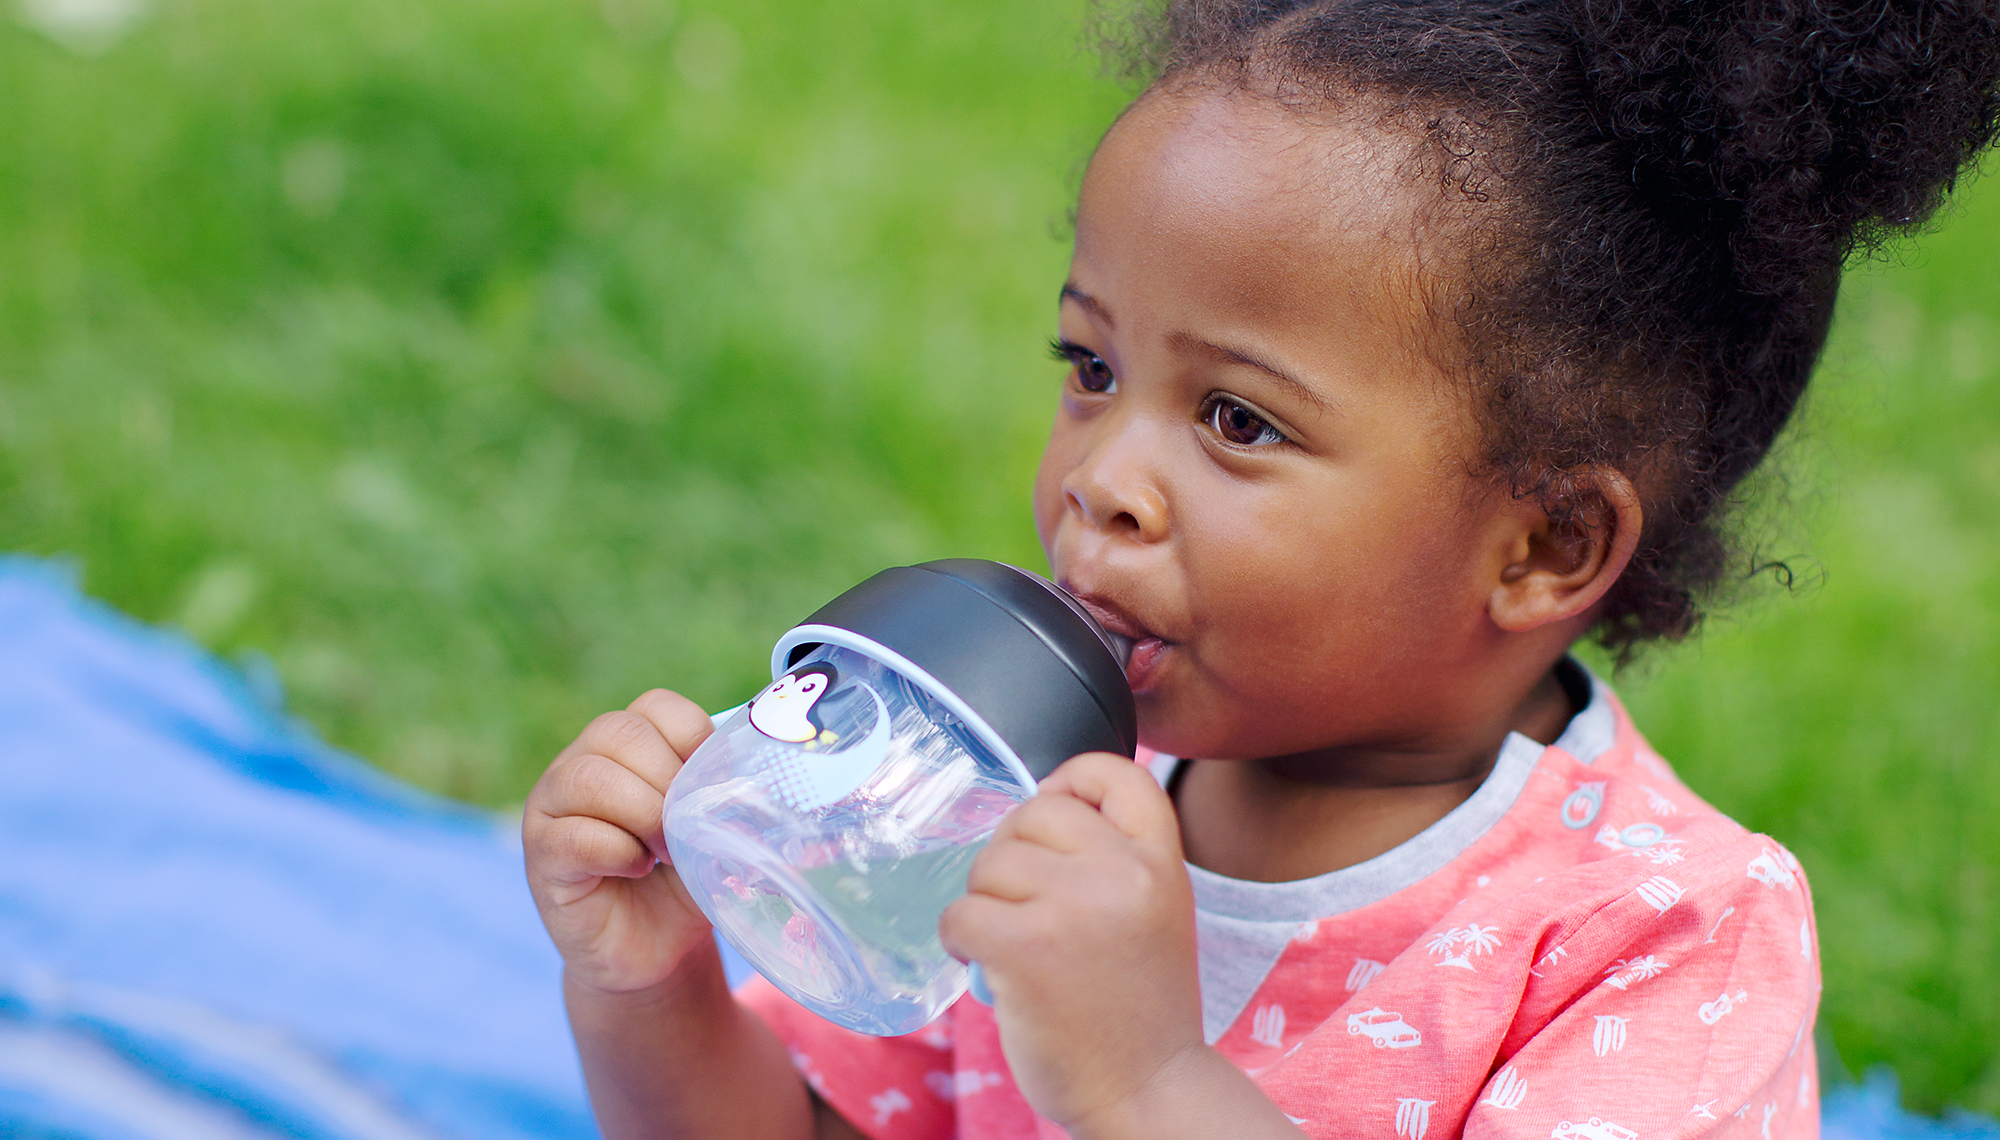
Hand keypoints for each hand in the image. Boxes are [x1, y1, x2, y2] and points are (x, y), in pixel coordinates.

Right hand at [524, 689, 717, 995]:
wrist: (658, 950)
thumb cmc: (686, 879)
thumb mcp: (713, 827)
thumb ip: (723, 793)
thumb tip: (757, 776)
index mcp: (627, 744)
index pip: (656, 706)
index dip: (693, 739)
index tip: (712, 785)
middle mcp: (580, 762)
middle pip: (619, 731)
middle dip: (667, 779)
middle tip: (686, 828)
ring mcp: (552, 807)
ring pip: (589, 777)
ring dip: (643, 814)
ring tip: (664, 852)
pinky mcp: (542, 857)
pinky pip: (573, 835)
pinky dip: (618, 851)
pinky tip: (637, 869)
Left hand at [938, 752, 1204, 1129]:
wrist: (1147, 1092)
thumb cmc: (1138, 1008)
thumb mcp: (1154, 910)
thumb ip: (1111, 857)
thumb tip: (1032, 810)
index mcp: (1161, 860)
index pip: (1115, 770)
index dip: (1072, 780)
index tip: (1054, 810)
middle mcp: (1124, 873)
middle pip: (1034, 812)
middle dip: (1014, 854)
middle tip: (1025, 906)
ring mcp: (1074, 907)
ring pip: (990, 863)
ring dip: (985, 901)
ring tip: (1010, 944)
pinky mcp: (1025, 947)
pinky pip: (961, 912)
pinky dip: (960, 938)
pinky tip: (983, 963)